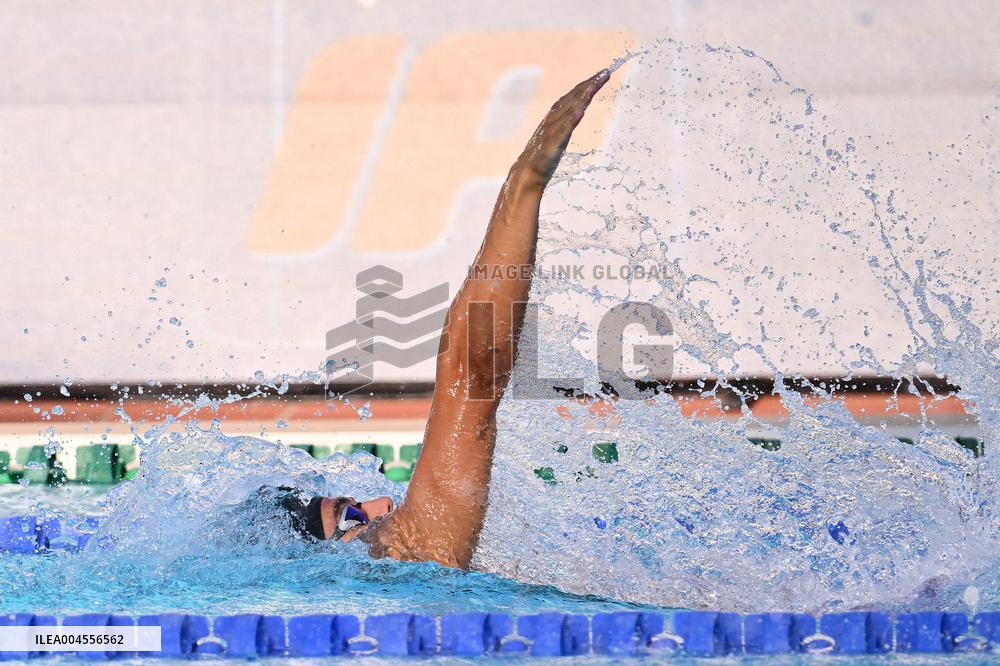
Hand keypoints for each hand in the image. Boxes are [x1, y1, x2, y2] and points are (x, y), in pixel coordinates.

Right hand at [516, 68, 611, 186]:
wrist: (526, 173)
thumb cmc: (543, 155)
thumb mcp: (558, 134)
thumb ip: (567, 121)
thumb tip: (580, 109)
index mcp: (554, 116)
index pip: (573, 95)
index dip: (587, 83)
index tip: (603, 73)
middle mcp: (552, 119)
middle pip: (573, 98)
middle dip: (589, 85)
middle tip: (604, 73)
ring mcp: (551, 131)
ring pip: (569, 111)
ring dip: (582, 97)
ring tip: (594, 86)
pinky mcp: (551, 145)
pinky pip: (563, 131)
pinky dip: (571, 121)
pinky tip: (581, 112)